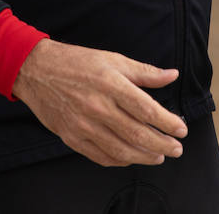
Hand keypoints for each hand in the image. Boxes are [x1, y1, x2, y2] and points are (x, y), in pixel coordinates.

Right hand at [12, 39, 188, 166]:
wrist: (37, 71)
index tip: (182, 128)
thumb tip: (172, 75)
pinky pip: (100, 156)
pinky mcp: (72, 137)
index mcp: (111, 84)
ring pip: (121, 149)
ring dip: (145, 156)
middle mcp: (98, 107)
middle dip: (162, 144)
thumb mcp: (113, 59)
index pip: (147, 109)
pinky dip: (120, 160)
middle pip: (137, 133)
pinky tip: (132, 157)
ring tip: (160, 156)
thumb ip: (144, 72)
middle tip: (178, 149)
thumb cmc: (78, 62)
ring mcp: (84, 125)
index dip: (168, 122)